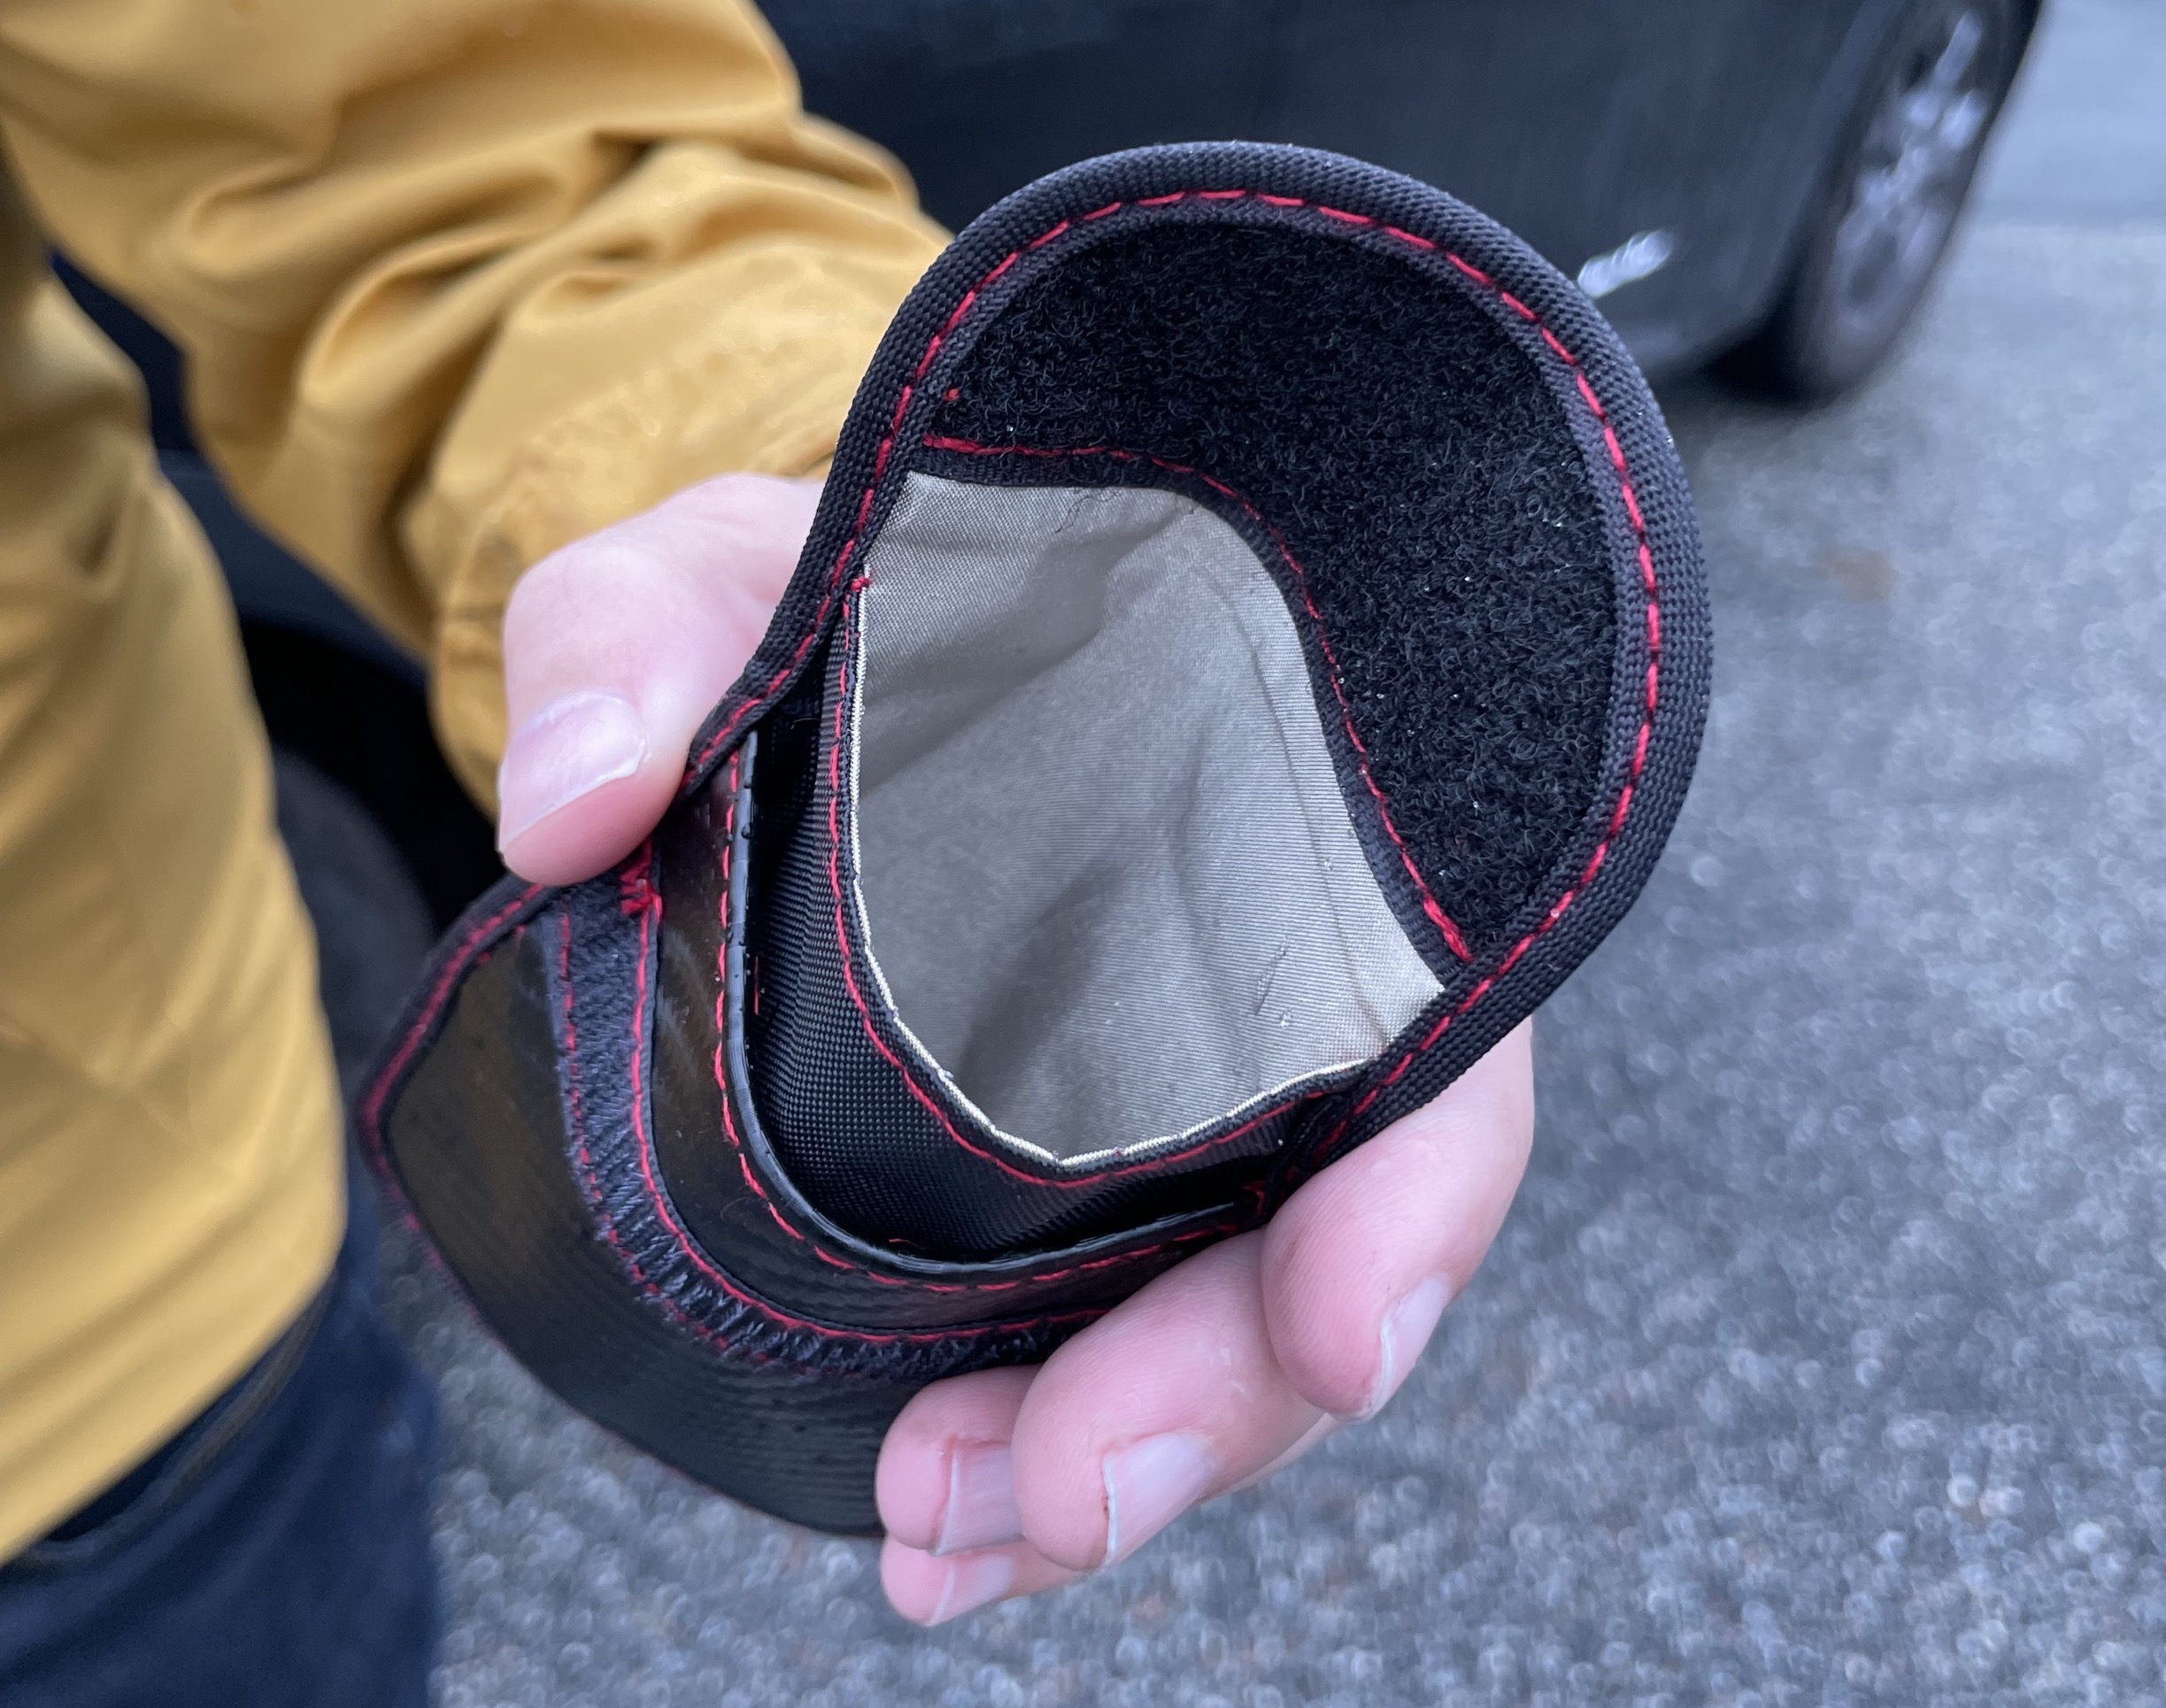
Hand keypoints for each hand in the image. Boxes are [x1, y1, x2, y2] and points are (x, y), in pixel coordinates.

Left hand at [496, 473, 1537, 1621]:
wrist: (817, 646)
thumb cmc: (834, 596)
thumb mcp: (719, 570)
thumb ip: (638, 633)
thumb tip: (567, 812)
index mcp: (1267, 817)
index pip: (1422, 1033)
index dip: (1410, 1203)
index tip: (1332, 1339)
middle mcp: (1262, 976)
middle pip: (1335, 1234)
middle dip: (1212, 1400)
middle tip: (1028, 1499)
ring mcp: (1182, 1092)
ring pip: (1233, 1324)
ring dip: (1115, 1465)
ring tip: (942, 1537)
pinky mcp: (1082, 1175)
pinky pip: (1123, 1332)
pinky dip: (1050, 1451)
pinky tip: (941, 1524)